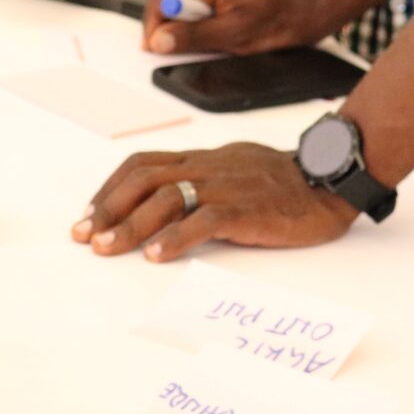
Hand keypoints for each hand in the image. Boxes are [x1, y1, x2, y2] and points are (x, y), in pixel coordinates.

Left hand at [72, 142, 358, 261]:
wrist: (330, 179)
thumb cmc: (286, 182)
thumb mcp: (235, 171)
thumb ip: (203, 182)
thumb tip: (169, 207)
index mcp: (204, 159)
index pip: (144, 164)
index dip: (110, 188)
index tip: (88, 214)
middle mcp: (209, 168)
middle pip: (144, 179)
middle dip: (107, 208)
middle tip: (84, 236)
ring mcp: (227, 187)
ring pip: (167, 198)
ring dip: (129, 225)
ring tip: (107, 248)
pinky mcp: (247, 209)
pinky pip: (204, 219)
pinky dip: (175, 238)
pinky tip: (155, 255)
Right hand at [143, 0, 320, 54]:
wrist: (305, 12)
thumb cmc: (278, 22)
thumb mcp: (234, 35)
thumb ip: (194, 36)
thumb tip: (159, 40)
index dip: (153, 20)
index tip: (152, 45)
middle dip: (158, 19)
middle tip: (159, 47)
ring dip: (171, 18)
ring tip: (176, 42)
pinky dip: (186, 16)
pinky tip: (194, 32)